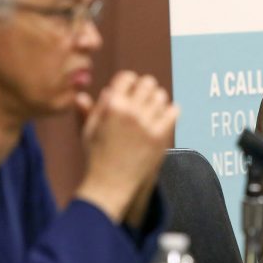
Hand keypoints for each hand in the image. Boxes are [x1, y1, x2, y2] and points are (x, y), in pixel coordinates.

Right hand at [74, 71, 178, 223]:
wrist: (110, 184)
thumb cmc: (96, 157)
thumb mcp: (89, 130)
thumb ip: (94, 108)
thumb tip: (105, 90)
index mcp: (111, 106)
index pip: (127, 77)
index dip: (129, 81)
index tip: (130, 89)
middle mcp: (129, 111)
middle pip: (147, 83)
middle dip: (145, 88)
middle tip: (143, 98)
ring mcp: (146, 124)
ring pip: (161, 96)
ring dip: (157, 100)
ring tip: (152, 110)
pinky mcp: (160, 136)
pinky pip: (173, 112)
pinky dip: (171, 111)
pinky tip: (165, 116)